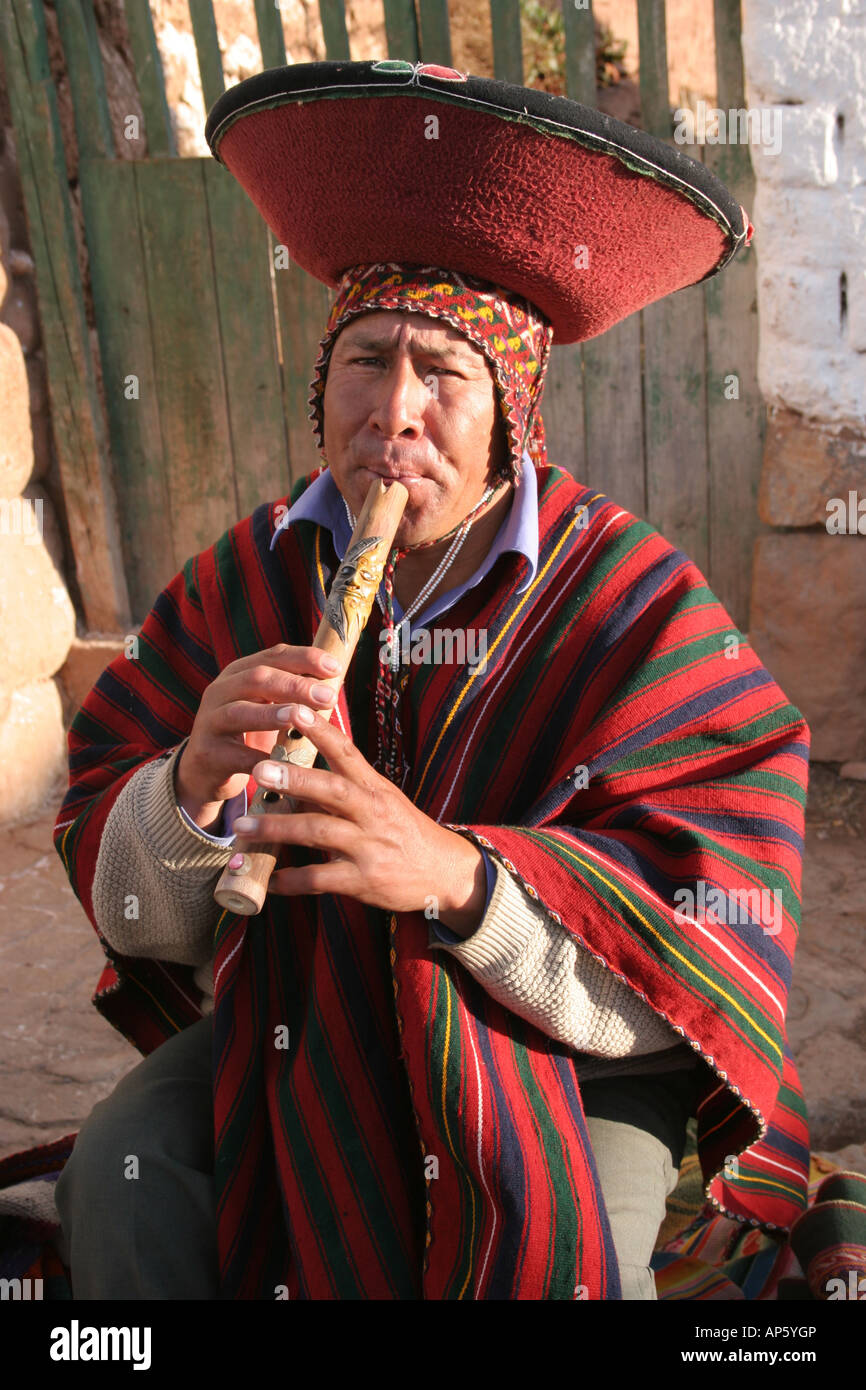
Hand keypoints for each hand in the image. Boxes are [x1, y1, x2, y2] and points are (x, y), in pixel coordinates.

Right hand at [174, 644, 343, 830]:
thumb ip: (292, 690)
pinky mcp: (207, 754)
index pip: (273, 656)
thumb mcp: (266, 705)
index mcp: (238, 673)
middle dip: (295, 686)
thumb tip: (336, 675)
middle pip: (257, 679)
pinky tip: (284, 763)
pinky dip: (261, 759)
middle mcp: (220, 691)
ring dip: (271, 714)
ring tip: (299, 717)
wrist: (205, 771)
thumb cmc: (247, 733)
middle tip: (327, 697)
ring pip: (239, 713)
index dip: (305, 658)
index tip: (335, 667)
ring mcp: (209, 722)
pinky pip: (236, 756)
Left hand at [232, 703, 486, 935]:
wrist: (444, 873)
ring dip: (277, 829)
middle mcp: (372, 813)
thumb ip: (343, 788)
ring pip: (317, 833)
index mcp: (375, 788)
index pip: (347, 752)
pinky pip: (319, 879)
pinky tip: (269, 879)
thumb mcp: (382, 801)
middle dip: (294, 780)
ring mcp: (368, 847)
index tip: (295, 708)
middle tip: (259, 769)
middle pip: (331, 790)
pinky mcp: (363, 881)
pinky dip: (291, 880)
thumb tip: (298, 775)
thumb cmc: (404, 832)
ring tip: (243, 826)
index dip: (321, 731)